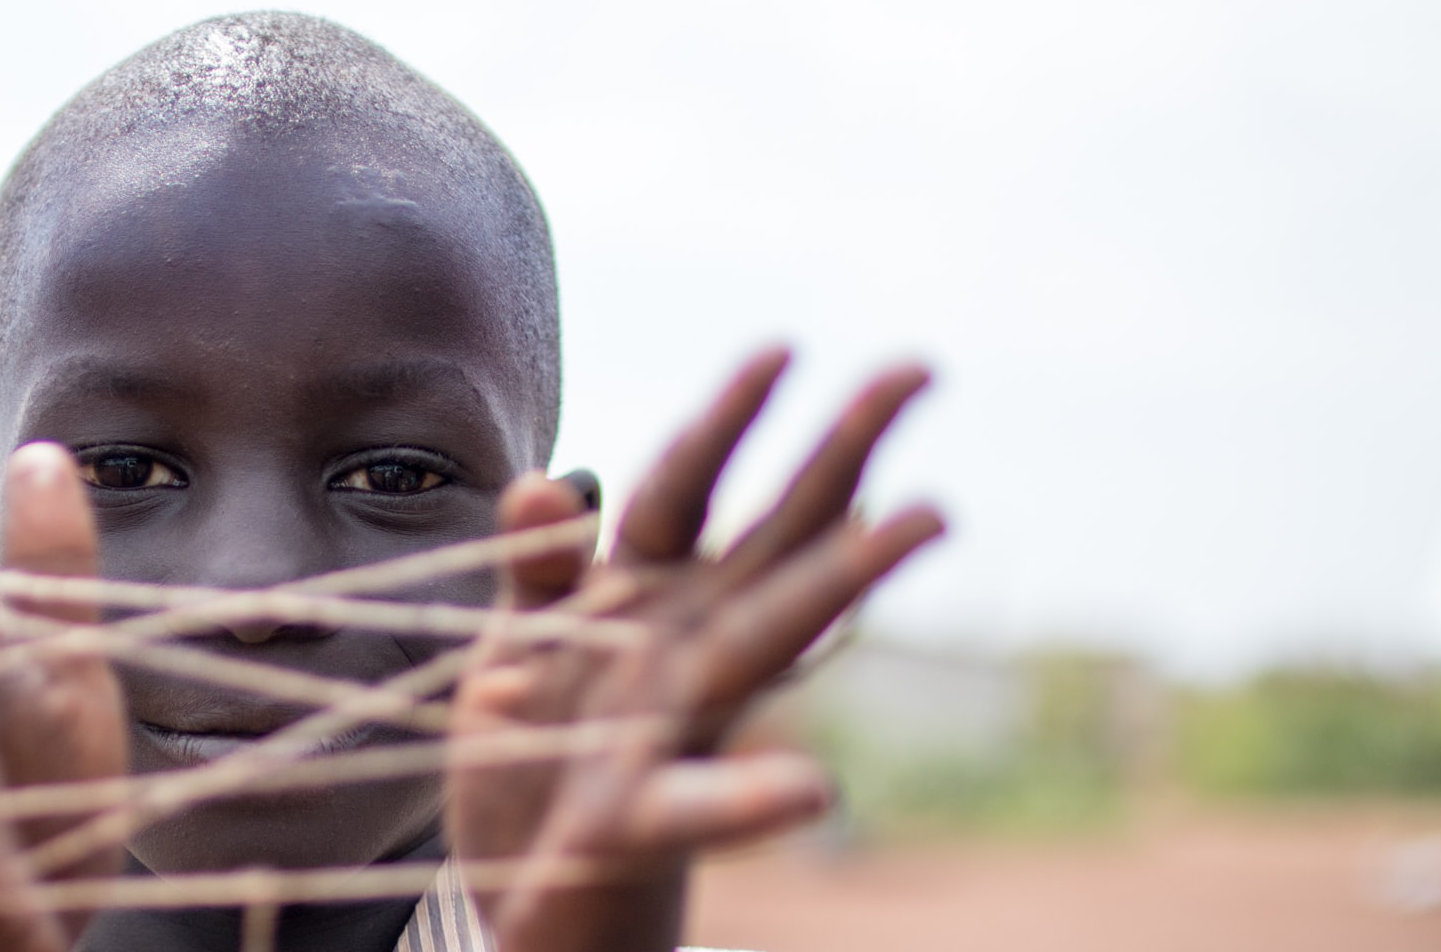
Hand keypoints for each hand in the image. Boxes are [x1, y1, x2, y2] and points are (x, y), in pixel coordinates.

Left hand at [446, 349, 944, 951]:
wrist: (517, 884)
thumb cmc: (533, 745)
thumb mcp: (516, 640)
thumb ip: (538, 565)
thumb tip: (544, 481)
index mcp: (639, 592)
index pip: (688, 485)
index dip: (727, 418)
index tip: (786, 348)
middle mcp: (680, 644)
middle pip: (768, 532)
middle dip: (837, 450)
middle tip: (918, 369)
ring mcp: (674, 724)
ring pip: (768, 638)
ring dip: (843, 578)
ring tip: (924, 521)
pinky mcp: (640, 818)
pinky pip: (698, 807)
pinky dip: (753, 802)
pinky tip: (817, 790)